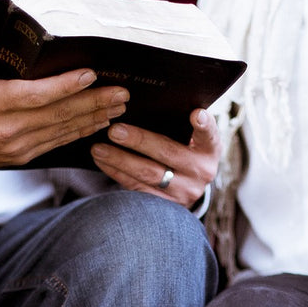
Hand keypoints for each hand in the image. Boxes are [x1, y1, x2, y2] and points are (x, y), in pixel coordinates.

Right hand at [0, 33, 129, 168]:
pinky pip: (56, 144)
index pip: (37, 96)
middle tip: (121, 93)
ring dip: (93, 119)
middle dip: (94, 103)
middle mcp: (10, 128)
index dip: (66, 86)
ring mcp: (18, 145)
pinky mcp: (21, 156)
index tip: (90, 75)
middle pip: (60, 114)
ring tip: (118, 108)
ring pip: (63, 131)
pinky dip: (78, 134)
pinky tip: (96, 125)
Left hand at [88, 108, 220, 207]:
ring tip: (98, 148)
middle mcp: (200, 172)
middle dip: (139, 141)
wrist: (189, 187)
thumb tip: (153, 100)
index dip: (204, 126)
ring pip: (148, 175)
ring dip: (120, 160)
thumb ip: (181, 124)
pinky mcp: (164, 206)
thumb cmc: (186, 151)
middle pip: (168, 154)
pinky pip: (136, 188)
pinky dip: (116, 173)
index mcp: (209, 150)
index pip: (209, 135)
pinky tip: (102, 161)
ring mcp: (183, 192)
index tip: (195, 115)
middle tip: (115, 131)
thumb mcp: (193, 140)